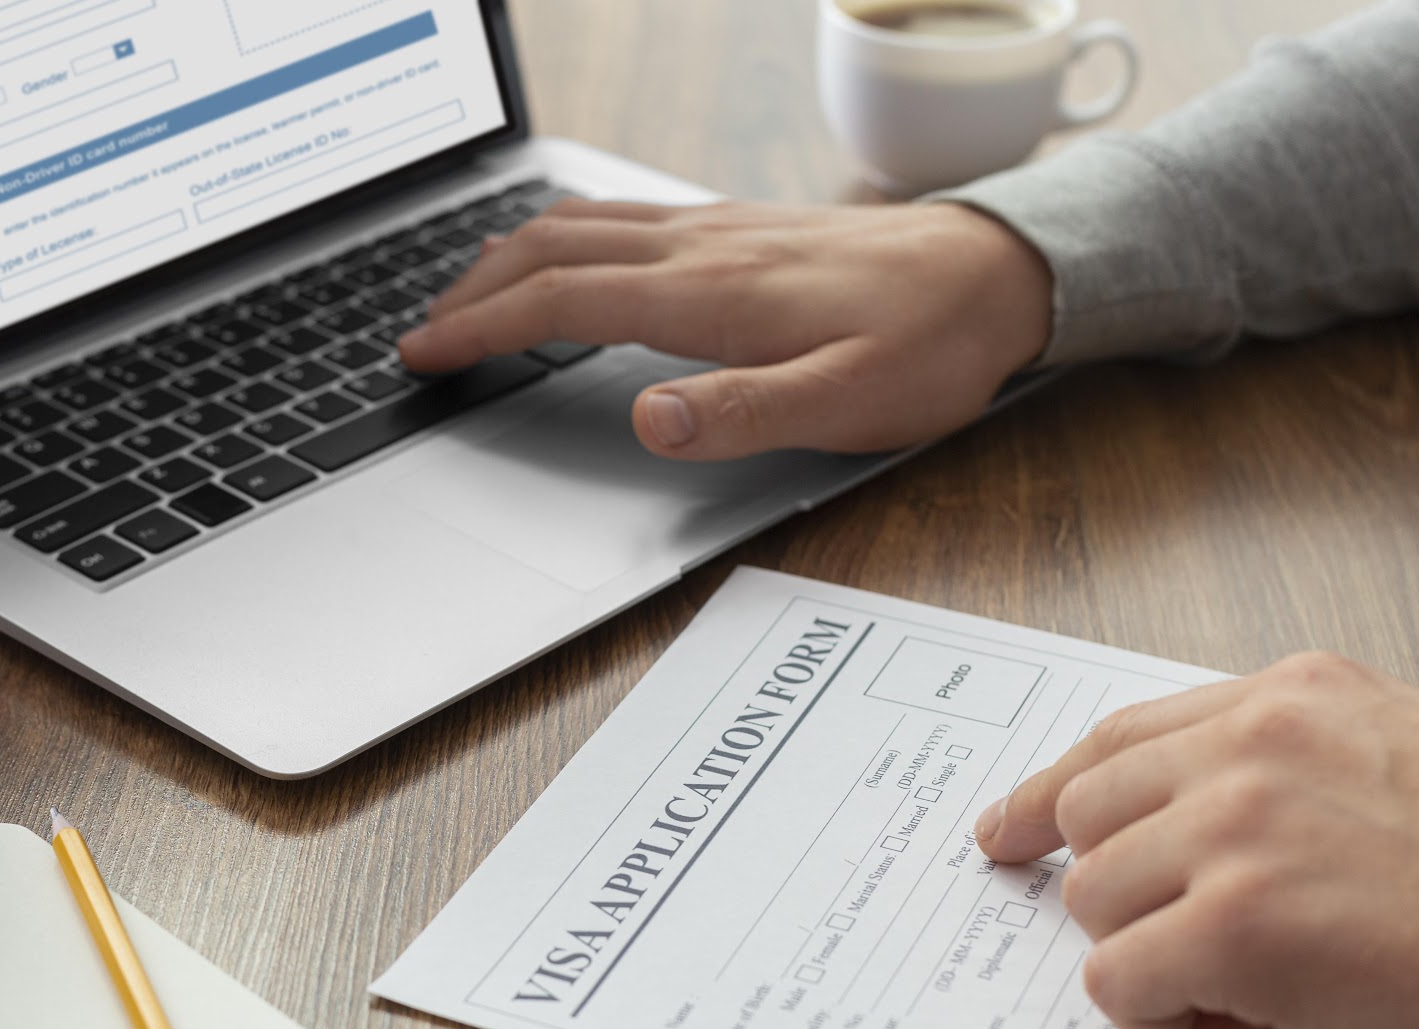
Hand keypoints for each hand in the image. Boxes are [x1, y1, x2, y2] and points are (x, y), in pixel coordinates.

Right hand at [397, 199, 1052, 461]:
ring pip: (581, 222)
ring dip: (508, 257)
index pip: (561, 299)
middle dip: (472, 290)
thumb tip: (649, 422)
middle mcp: (700, 245)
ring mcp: (715, 228)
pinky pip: (621, 217)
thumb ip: (745, 414)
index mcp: (709, 293)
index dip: (481, 327)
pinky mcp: (736, 226)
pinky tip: (562, 256)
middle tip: (421, 334)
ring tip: (465, 297)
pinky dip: (561, 238)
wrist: (997, 270)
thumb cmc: (929, 344)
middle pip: (551, 248)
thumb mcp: (849, 403)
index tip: (424, 353)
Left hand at [973, 652, 1418, 1028]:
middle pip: (1091, 818)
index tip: (1005, 830)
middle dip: (1114, 894)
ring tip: (1252, 999)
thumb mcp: (1403, 758)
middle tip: (1159, 950)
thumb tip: (1193, 825)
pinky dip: (1167, 1028)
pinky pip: (1120, 981)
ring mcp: (1237, 830)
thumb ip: (1291, 767)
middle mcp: (1252, 746)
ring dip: (1156, 964)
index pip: (1123, 738)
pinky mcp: (1237, 926)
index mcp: (1294, 697)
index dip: (1052, 793)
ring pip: (1097, 902)